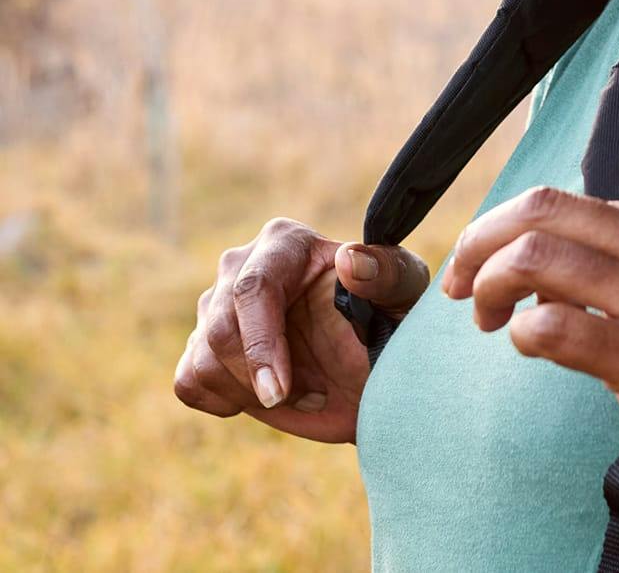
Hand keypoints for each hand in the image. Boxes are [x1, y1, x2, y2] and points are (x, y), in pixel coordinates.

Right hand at [174, 217, 428, 443]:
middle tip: (310, 394)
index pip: (252, 287)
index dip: (261, 344)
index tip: (278, 392)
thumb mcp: (404, 293)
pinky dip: (225, 401)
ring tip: (302, 389)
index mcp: (286, 242)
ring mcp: (216, 306)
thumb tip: (349, 260)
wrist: (371, 367)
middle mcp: (242, 265)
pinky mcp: (203, 347)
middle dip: (260, 378)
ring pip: (203, 359)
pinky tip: (266, 393)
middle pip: (219, 328)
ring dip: (252, 393)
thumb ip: (387, 272)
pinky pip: (188, 382)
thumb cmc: (392, 318)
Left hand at [441, 186, 618, 524]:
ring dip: (489, 286)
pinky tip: (523, 345)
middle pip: (547, 211)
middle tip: (462, 280)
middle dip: (482, 240)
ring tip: (486, 317)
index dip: (512, 226)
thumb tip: (552, 237)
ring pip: (538, 258)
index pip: (572, 200)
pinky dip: (520, 331)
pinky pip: (553, 326)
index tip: (485, 261)